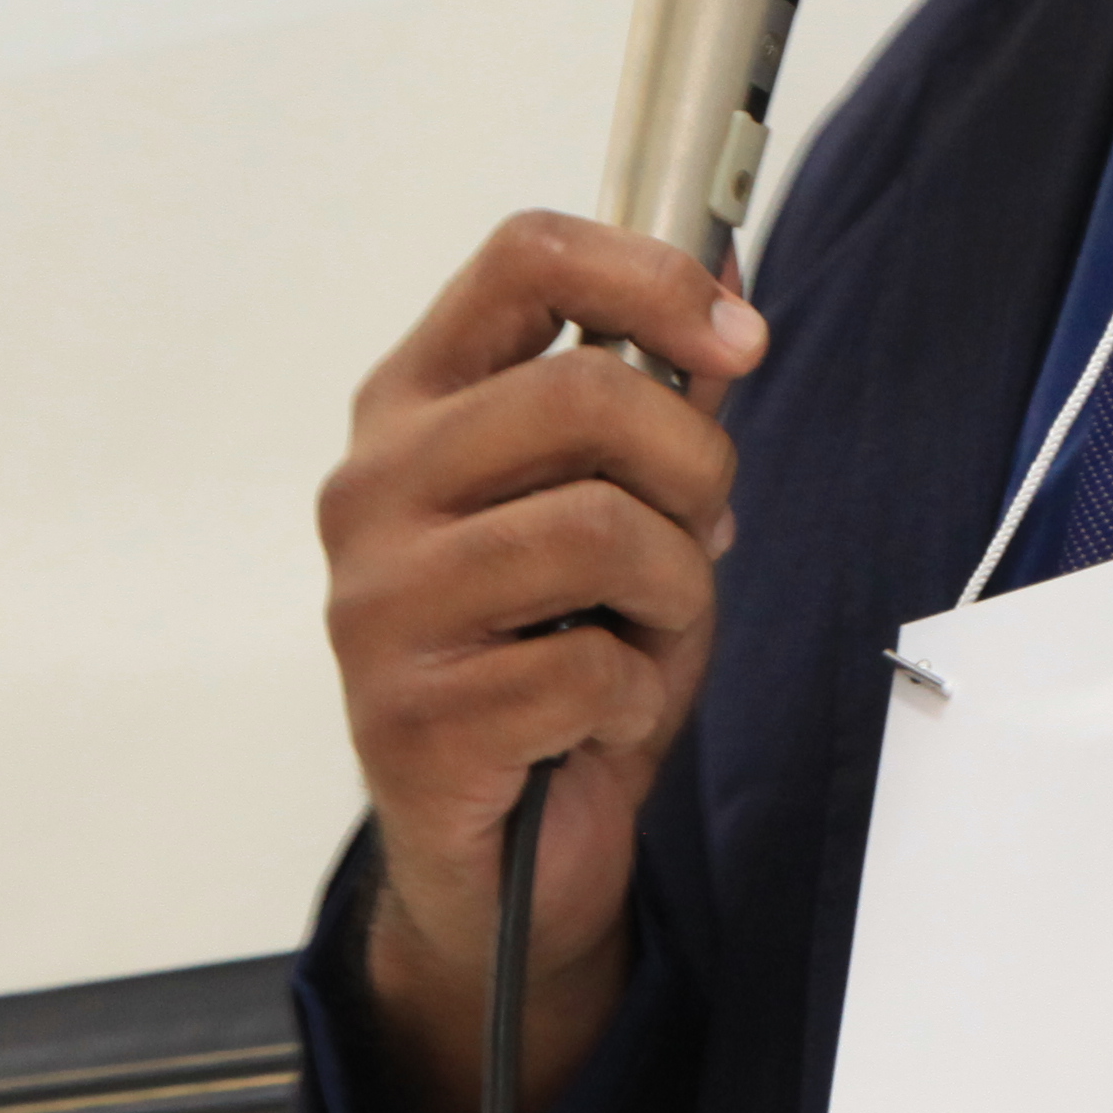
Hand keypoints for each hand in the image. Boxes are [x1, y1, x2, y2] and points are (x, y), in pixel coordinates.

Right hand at [320, 210, 767, 1112]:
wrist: (503, 854)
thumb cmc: (559, 656)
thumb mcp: (624, 507)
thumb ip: (663, 400)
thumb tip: (732, 273)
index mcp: (414, 402)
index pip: (523, 258)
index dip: (654, 277)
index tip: (739, 341)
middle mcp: (372, 485)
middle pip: (580, 392)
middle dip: (692, 466)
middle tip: (704, 530)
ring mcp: (376, 602)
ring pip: (598, 531)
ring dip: (675, 593)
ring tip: (648, 637)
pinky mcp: (408, 717)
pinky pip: (591, 667)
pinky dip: (637, 695)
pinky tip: (602, 717)